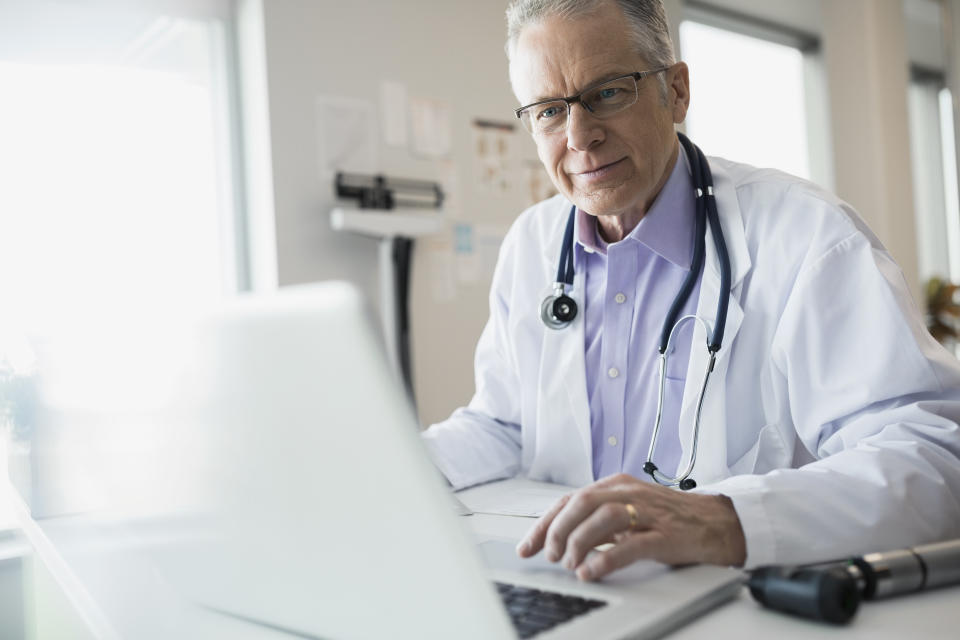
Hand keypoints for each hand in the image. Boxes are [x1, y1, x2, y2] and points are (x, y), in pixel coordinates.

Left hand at [515, 473, 745, 580]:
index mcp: (616, 485)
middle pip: (581, 503)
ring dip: (579, 542)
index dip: (545, 524)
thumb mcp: (630, 513)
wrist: (719, 522)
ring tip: (569, 564)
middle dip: (558, 530)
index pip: (570, 500)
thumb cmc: (672, 519)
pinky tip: (591, 572)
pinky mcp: (665, 534)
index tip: (528, 546)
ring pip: (602, 518)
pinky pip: (630, 545)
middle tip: (549, 555)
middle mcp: (629, 492)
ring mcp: (648, 512)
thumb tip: (562, 540)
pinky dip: (606, 559)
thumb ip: (600, 521)